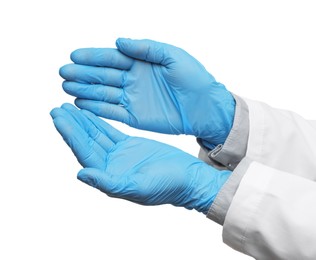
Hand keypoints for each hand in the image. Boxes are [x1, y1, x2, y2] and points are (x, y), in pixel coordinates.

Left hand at [50, 104, 230, 212]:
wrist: (188, 177)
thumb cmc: (167, 185)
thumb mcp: (138, 187)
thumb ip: (108, 182)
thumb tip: (81, 174)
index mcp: (109, 176)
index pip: (85, 152)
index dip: (71, 135)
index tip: (59, 118)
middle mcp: (110, 165)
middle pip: (86, 142)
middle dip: (72, 125)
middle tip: (57, 108)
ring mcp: (119, 155)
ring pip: (96, 135)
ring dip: (83, 122)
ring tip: (68, 107)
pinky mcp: (129, 145)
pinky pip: (110, 132)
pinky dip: (99, 122)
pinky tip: (89, 113)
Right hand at [59, 38, 234, 146]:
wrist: (205, 108)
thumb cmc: (194, 79)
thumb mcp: (173, 56)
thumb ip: (146, 48)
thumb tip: (119, 42)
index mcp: (141, 63)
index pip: (112, 58)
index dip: (93, 57)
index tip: (74, 56)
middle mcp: (133, 80)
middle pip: (103, 75)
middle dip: (83, 74)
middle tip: (64, 73)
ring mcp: (133, 99)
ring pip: (103, 93)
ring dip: (85, 90)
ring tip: (67, 88)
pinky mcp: (134, 117)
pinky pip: (111, 111)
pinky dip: (96, 108)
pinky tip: (81, 103)